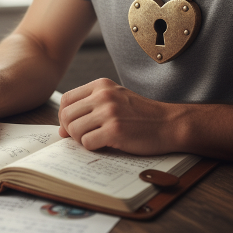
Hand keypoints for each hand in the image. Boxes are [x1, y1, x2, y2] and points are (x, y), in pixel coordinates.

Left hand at [58, 78, 177, 154]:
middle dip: (69, 130)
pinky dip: (92, 147)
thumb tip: (62, 128)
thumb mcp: (115, 100)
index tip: (71, 125)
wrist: (170, 124)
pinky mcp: (115, 131)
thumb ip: (89, 108)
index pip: (66, 99)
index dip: (64, 115)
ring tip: (94, 140)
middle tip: (81, 137)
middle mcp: (103, 95)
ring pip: (74, 129)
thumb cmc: (140, 114)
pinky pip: (87, 142)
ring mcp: (109, 112)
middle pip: (66, 115)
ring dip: (80, 140)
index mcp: (101, 85)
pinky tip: (104, 145)